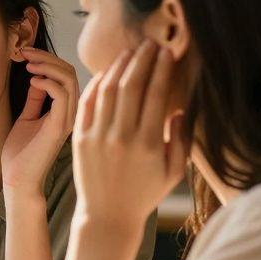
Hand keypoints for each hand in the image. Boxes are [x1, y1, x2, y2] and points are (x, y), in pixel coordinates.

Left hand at [2, 47, 78, 196]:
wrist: (17, 180)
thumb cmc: (20, 154)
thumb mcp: (27, 118)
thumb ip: (35, 100)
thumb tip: (36, 77)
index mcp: (65, 111)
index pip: (67, 75)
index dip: (48, 59)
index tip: (26, 52)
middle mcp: (71, 114)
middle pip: (70, 72)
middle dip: (46, 57)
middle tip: (24, 51)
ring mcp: (67, 120)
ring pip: (69, 80)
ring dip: (46, 65)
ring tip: (27, 63)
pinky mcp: (59, 127)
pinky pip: (62, 95)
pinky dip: (47, 82)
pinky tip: (31, 80)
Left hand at [73, 40, 186, 228]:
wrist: (106, 216)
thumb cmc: (145, 194)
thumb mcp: (173, 171)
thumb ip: (181, 139)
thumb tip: (179, 109)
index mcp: (149, 144)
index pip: (156, 94)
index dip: (162, 69)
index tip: (168, 52)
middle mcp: (122, 137)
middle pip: (131, 86)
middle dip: (142, 60)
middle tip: (150, 43)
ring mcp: (97, 137)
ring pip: (107, 90)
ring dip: (119, 66)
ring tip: (131, 51)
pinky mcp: (79, 139)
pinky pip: (86, 103)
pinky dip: (96, 84)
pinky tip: (106, 72)